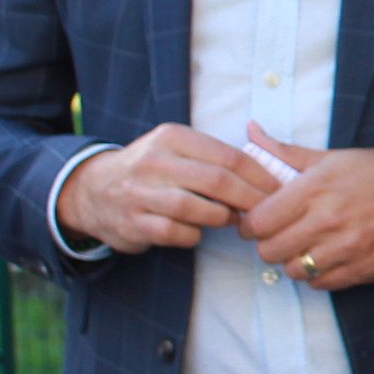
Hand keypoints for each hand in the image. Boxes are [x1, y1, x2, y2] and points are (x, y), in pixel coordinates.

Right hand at [57, 124, 277, 253]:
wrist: (93, 191)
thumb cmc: (152, 169)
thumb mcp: (177, 147)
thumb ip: (216, 154)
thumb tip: (271, 165)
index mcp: (172, 138)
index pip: (229, 156)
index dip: (261, 176)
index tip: (281, 190)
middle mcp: (155, 162)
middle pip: (217, 182)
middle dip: (250, 199)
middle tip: (268, 211)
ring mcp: (140, 193)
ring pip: (196, 208)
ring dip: (222, 218)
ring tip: (232, 219)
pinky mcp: (133, 223)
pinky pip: (175, 233)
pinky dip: (194, 235)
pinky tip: (199, 231)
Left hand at [237, 127, 373, 291]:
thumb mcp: (333, 156)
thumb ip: (286, 152)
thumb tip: (250, 131)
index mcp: (316, 188)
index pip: (258, 222)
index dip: (252, 223)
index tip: (260, 220)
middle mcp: (329, 220)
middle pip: (269, 251)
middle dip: (269, 243)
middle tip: (282, 234)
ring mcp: (348, 249)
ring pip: (293, 271)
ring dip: (294, 260)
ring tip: (306, 246)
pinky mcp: (364, 269)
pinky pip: (321, 284)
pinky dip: (318, 274)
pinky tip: (327, 256)